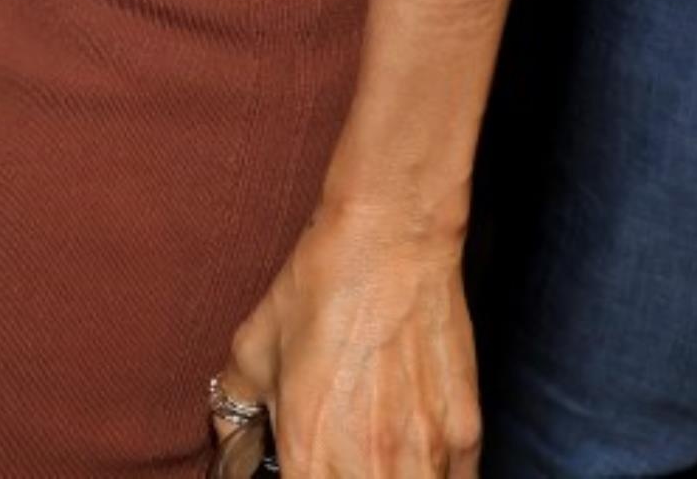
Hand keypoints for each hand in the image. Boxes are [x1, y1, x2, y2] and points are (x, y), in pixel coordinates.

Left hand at [217, 203, 480, 476]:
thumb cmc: (319, 288)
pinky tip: (411, 448)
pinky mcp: (466, 439)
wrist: (390, 241)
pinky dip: (432, 473)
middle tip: (338, 456)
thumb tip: (230, 443)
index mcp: (308, 450)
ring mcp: (423, 457)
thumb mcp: (254, 347)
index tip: (303, 465)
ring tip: (375, 448)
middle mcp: (368, 466)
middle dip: (344, 477)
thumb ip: (234, 409)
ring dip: (389, 476)